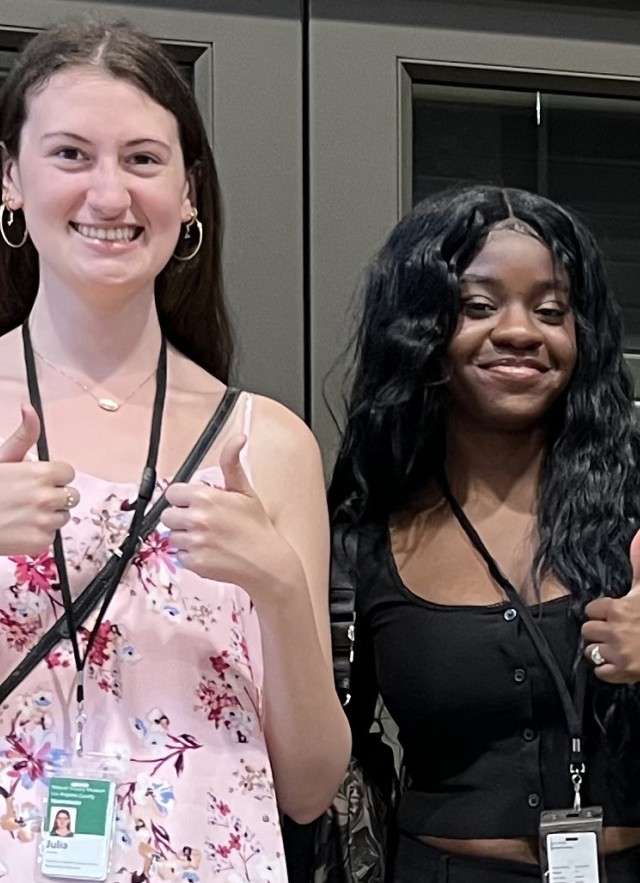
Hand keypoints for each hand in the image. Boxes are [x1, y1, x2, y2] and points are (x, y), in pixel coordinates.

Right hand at [0, 405, 78, 556]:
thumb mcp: (2, 457)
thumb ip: (24, 435)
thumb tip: (29, 407)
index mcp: (40, 473)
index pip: (68, 473)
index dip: (54, 477)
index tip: (39, 481)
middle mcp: (47, 497)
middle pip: (70, 495)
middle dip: (54, 496)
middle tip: (29, 499)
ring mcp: (45, 521)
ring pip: (62, 516)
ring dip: (48, 516)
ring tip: (22, 513)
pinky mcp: (41, 542)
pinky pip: (51, 535)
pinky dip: (38, 534)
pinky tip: (19, 528)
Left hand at [163, 434, 290, 591]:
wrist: (267, 562)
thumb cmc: (256, 527)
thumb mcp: (245, 491)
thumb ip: (232, 463)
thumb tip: (238, 438)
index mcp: (205, 497)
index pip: (172, 493)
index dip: (183, 499)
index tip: (196, 505)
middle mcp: (197, 519)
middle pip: (168, 516)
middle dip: (182, 519)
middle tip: (204, 523)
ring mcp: (194, 542)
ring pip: (173, 537)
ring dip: (186, 538)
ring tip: (209, 539)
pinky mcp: (194, 563)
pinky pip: (180, 556)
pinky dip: (192, 556)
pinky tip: (211, 552)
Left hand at [582, 528, 639, 683]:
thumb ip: (638, 563)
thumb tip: (638, 533)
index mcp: (617, 609)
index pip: (590, 610)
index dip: (600, 613)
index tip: (612, 615)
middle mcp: (613, 630)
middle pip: (587, 631)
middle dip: (598, 632)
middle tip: (613, 632)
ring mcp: (617, 652)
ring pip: (591, 651)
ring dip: (601, 651)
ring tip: (617, 647)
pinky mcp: (623, 672)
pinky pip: (601, 672)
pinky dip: (608, 669)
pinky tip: (620, 662)